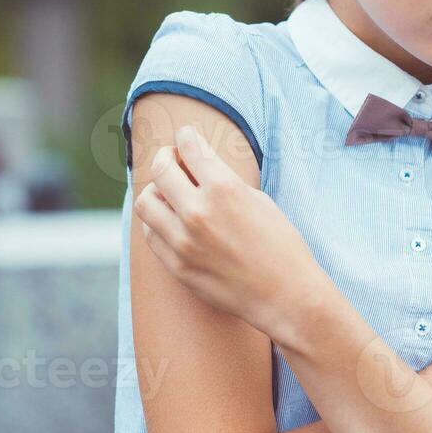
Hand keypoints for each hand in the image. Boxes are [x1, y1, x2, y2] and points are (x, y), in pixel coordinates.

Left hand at [134, 124, 330, 336]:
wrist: (285, 295)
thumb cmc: (281, 246)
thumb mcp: (259, 201)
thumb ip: (223, 183)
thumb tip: (198, 169)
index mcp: (224, 189)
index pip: (189, 147)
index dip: (187, 137)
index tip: (186, 137)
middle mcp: (198, 212)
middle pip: (160, 169)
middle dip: (166, 158)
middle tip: (172, 159)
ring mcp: (183, 241)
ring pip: (145, 202)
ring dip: (156, 192)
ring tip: (169, 194)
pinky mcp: (176, 265)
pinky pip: (152, 234)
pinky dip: (158, 222)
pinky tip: (172, 222)